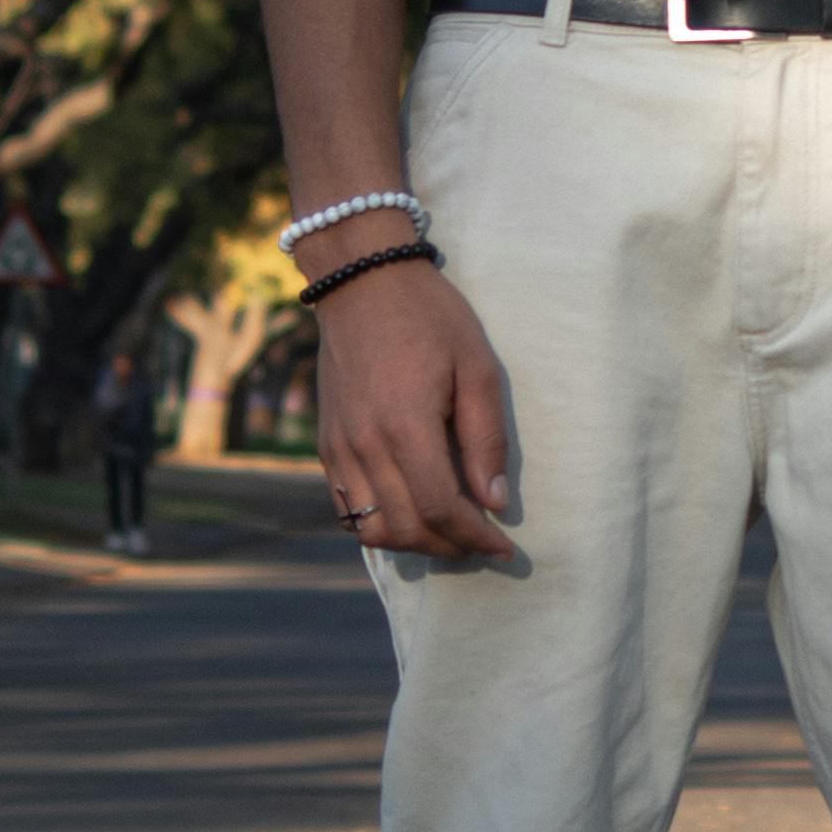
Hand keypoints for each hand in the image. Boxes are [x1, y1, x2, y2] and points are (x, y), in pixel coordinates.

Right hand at [312, 259, 514, 559]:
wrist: (360, 283)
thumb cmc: (430, 318)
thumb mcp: (476, 367)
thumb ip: (486, 439)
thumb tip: (495, 502)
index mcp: (406, 425)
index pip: (440, 509)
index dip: (475, 539)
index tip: (504, 548)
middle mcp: (364, 445)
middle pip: (406, 527)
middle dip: (450, 547)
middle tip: (482, 542)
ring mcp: (338, 448)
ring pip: (372, 528)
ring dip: (413, 542)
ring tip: (448, 533)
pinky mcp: (327, 445)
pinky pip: (348, 507)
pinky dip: (380, 524)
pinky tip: (412, 512)